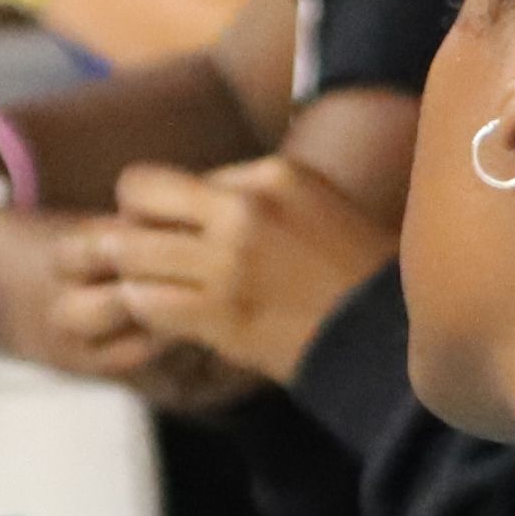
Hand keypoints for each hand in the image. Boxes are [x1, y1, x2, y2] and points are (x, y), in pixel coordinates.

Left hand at [103, 154, 398, 388]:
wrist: (385, 341)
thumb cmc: (353, 273)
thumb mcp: (315, 202)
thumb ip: (257, 189)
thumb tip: (196, 191)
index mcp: (273, 174)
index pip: (182, 178)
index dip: (174, 210)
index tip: (185, 240)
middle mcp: (247, 208)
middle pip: (138, 192)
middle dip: (129, 223)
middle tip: (140, 252)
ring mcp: (231, 262)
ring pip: (130, 250)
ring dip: (131, 272)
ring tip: (148, 288)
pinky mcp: (222, 314)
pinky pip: (146, 303)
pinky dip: (145, 311)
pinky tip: (166, 321)